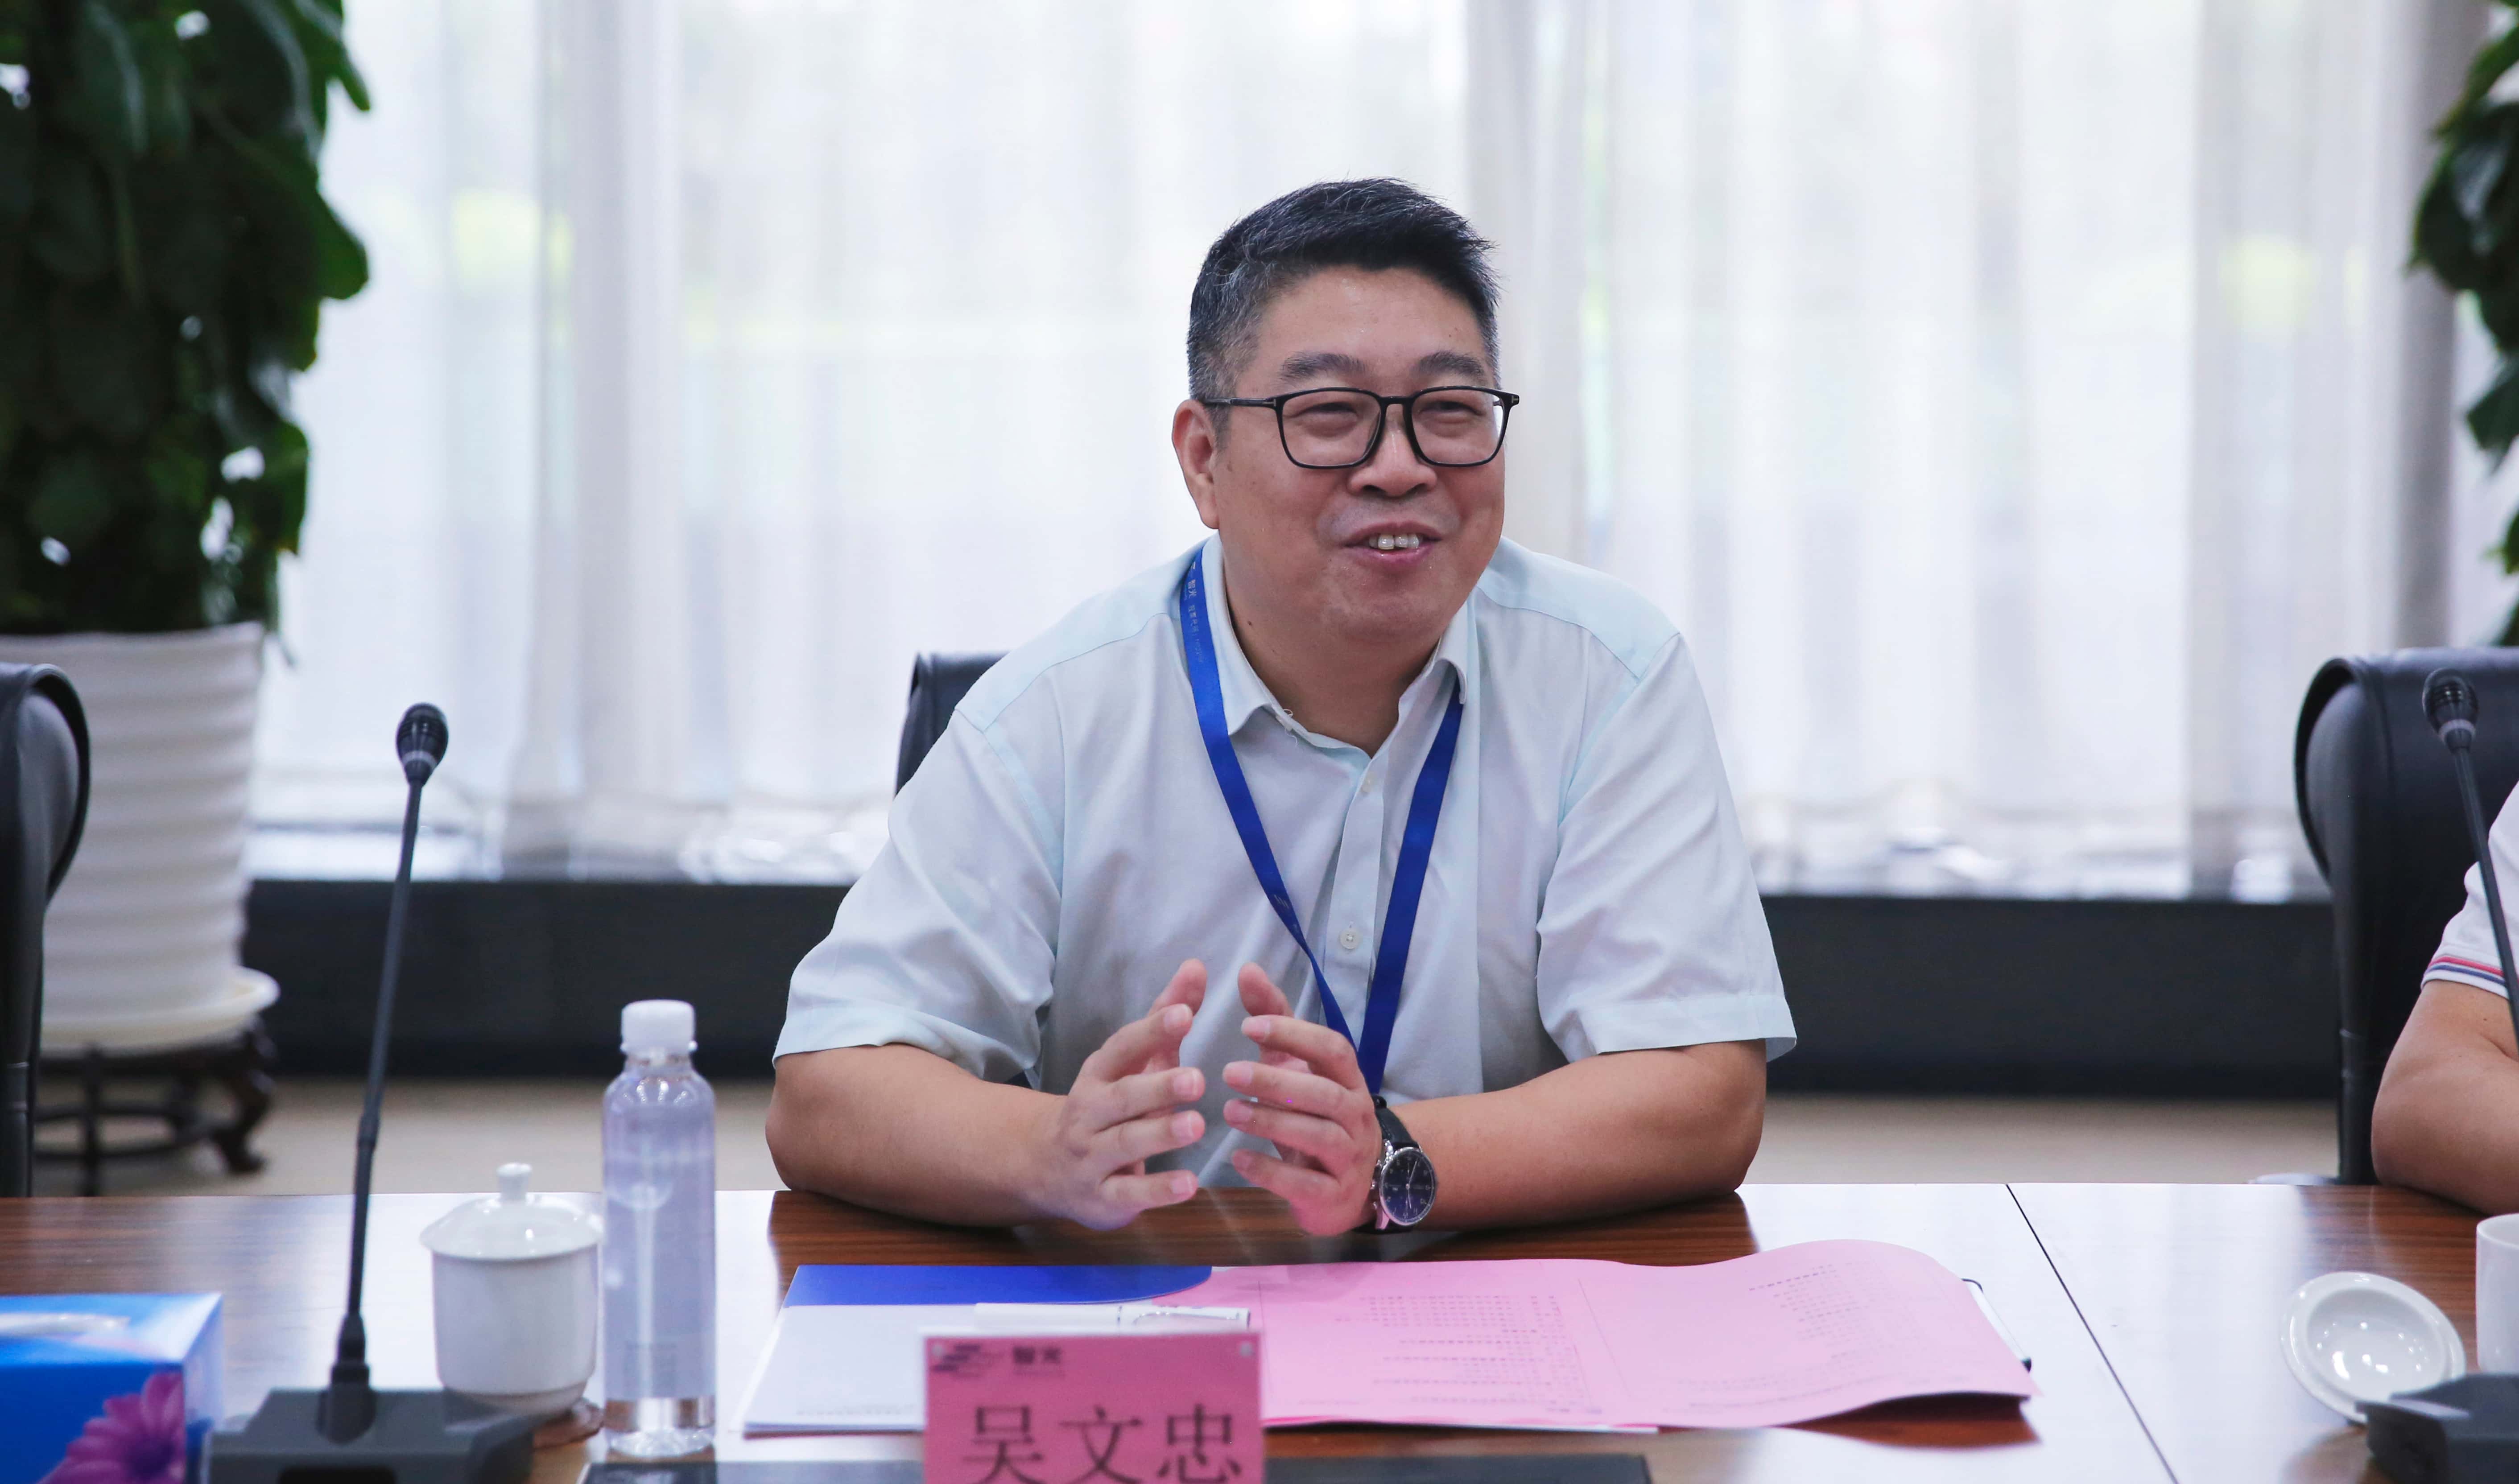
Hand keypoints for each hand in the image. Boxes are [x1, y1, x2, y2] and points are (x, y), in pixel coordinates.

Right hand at [1026, 959, 1209, 1229]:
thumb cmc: (1107, 1105)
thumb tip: (1196, 967)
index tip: (1185, 1014)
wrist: (1046, 1166)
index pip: (1121, 1047)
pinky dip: (1157, 1190)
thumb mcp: (1132, 1062)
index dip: (1151, 1031)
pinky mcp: (1103, 1197)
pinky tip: (1189, 1185)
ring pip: (1125, 1143)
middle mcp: (1090, 1113)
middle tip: (1196, 1080)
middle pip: (1122, 1098)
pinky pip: (1129, 1193)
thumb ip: (1164, 1017)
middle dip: (1157, 1088)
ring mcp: (1092, 1157)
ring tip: (1196, 1125)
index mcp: (1099, 1075)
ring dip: (1160, 1135)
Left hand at [1221, 963, 1381, 1234]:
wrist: (1348, 1186)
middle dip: (1276, 1080)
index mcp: (1349, 1079)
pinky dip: (1271, 1172)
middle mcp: (1356, 1115)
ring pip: (1317, 1136)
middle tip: (1228, 1072)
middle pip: (1323, 1094)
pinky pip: (1305, 1184)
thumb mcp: (1297, 1066)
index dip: (1294, 1034)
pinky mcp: (1334, 1196)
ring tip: (1228, 1111)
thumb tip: (1247, 969)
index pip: (1332, 1049)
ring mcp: (1349, 1157)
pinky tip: (1238, 1158)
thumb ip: (1274, 1021)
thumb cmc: (1316, 1115)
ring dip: (1271, 1122)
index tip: (1248, 1024)